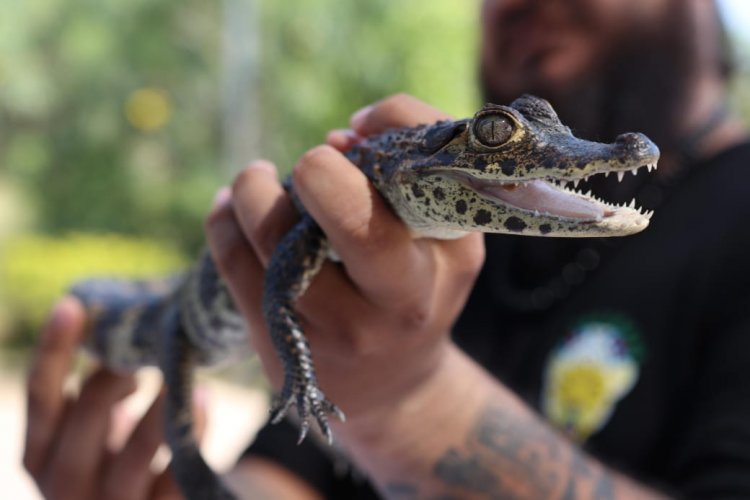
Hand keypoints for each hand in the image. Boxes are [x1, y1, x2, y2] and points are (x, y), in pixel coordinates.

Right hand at [24, 298, 205, 499]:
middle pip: (87, 414)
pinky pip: (179, 472)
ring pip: (138, 450)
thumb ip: (95, 392)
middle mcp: (64, 486)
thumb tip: (119, 332)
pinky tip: (203, 398)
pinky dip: (193, 428)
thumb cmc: (117, 459)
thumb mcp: (93, 429)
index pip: (41, 397)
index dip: (54, 350)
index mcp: (40, 455)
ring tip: (181, 373)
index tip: (72, 304)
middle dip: (117, 369)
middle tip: (145, 344)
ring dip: (162, 403)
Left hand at [205, 94, 484, 425]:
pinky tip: (231, 208)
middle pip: (347, 219)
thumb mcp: (446, 241)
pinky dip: (224, 219)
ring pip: (273, 238)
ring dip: (255, 190)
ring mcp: (332, 331)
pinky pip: (233, 263)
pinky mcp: (279, 342)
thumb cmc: (417, 290)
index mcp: (440, 267)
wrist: (389, 385)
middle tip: (311, 164)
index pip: (416, 177)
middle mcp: (392, 307)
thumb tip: (341, 137)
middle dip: (318, 171)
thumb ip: (414, 175)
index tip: (359, 126)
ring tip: (258, 179)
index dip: (387, 123)